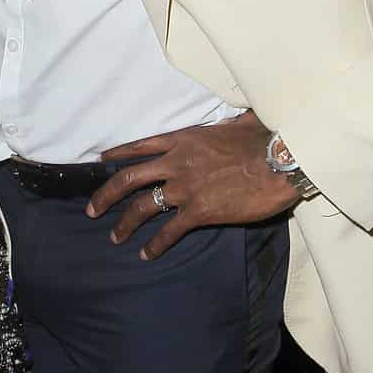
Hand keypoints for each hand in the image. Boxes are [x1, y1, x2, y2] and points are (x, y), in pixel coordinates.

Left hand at [86, 114, 296, 259]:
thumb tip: (239, 118)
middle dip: (106, 195)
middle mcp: (177, 162)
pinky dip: (155, 245)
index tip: (101, 161)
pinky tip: (146, 254)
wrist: (280, 159)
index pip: (141, 145)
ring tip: (115, 237)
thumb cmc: (265, 138)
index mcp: (184, 139)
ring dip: (125, 223)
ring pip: (142, 206)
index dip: (118, 154)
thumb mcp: (238, 121)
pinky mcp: (199, 211)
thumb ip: (228, 123)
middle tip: (92, 209)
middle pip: (129, 178)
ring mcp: (185, 187)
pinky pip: (169, 231)